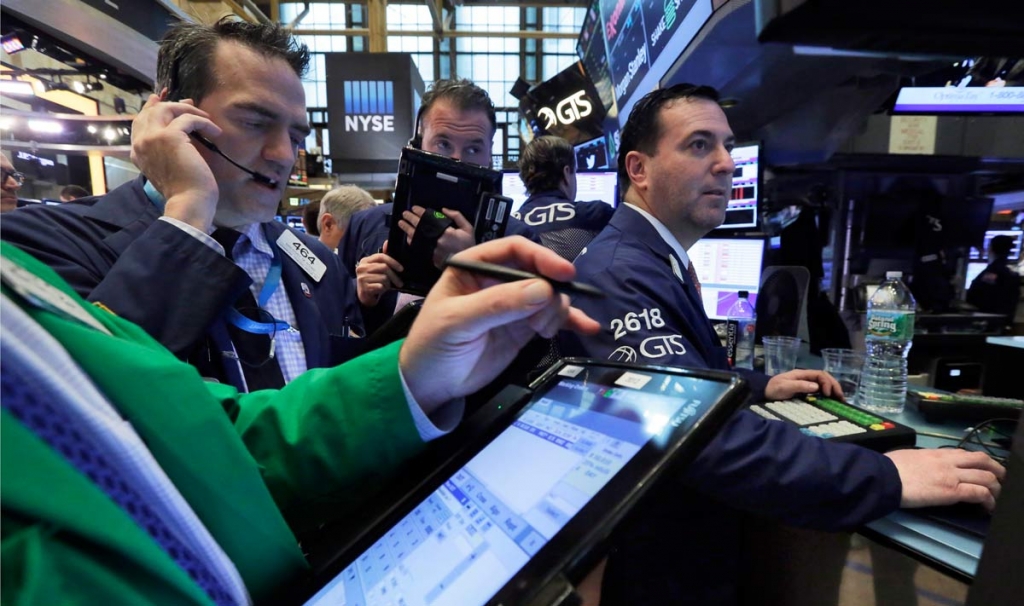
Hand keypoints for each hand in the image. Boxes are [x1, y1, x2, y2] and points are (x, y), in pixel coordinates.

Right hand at [131, 91, 221, 231]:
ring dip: (188, 110)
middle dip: (171, 104)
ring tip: (205, 118)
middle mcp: (141, 143)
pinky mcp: (170, 137)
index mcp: (137, 152)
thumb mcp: (169, 166)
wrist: (188, 202)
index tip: (162, 100)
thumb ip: (167, 148)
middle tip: (189, 103)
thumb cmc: (183, 191)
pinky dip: (204, 122)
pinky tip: (215, 132)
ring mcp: (153, 138)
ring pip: (167, 109)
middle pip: (152, 111)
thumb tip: (179, 127)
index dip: (151, 109)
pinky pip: (188, 119)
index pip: (139, 122)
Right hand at [356, 241, 403, 306]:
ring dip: (388, 284)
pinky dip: (384, 289)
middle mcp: (361, 267)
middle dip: (394, 276)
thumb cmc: (373, 280)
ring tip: (386, 286)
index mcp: (365, 260)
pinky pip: (380, 286)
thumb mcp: (377, 268)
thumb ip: (383, 258)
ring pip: (383, 278)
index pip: (381, 256)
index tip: (401, 269)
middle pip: (384, 267)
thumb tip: (387, 242)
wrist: (364, 295)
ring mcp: (362, 277)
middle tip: (400, 283)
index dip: (393, 261)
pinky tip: (381, 289)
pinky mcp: (364, 287)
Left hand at [397, 206, 474, 268]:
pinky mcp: (428, 256)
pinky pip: (417, 247)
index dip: (420, 212)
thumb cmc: (467, 246)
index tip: (414, 208)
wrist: (466, 265)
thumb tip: (443, 210)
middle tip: (405, 213)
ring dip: (407, 228)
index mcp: (446, 231)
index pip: (428, 218)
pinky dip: (411, 240)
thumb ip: (457, 216)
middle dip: (411, 218)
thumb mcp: (468, 228)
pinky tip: (407, 235)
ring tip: (401, 223)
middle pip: (419, 226)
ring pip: (415, 236)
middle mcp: (436, 239)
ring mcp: (431, 249)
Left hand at [400, 236, 599, 411]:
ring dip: (557, 310)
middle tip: (548, 317)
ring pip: (549, 296)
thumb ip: (498, 304)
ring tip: (545, 331)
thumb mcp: (457, 322)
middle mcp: (497, 281)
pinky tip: (587, 327)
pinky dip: (569, 322)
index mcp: (474, 267)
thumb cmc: (432, 346)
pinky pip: (552, 319)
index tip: (564, 275)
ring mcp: (513, 305)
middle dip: (552, 291)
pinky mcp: (523, 329)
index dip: (541, 258)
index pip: (514, 250)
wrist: (429, 386)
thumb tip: (543, 290)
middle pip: (538, 272)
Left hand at [765, 369, 843, 400]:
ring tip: (839, 399)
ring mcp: (806, 383)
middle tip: (841, 397)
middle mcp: (806, 377)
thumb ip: (800, 386)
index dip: (827, 383)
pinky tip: (831, 400)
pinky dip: (827, 393)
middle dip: (834, 385)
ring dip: (832, 389)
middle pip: (825, 377)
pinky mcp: (805, 390)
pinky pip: (819, 389)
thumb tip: (816, 386)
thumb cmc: (773, 388)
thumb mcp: (785, 387)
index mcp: (802, 374)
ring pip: (823, 383)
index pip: (820, 374)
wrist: (764, 391)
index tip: (828, 394)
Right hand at [886, 449, 1004, 510]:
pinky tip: (988, 508)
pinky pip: (979, 493)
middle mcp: (948, 461)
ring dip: (996, 487)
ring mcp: (952, 475)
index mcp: (935, 453)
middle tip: (1000, 479)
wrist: (885, 477)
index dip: (978, 461)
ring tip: (996, 497)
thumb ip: (919, 460)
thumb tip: (918, 466)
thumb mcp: (907, 457)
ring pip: (986, 476)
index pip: (964, 453)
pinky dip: (988, 500)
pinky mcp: (952, 491)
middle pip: (982, 460)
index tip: (980, 468)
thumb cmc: (889, 468)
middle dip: (996, 469)